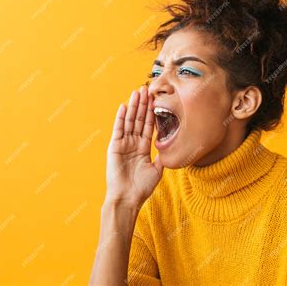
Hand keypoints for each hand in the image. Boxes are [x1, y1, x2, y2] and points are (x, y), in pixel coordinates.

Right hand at [105, 85, 163, 207]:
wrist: (127, 198)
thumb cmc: (141, 188)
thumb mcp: (157, 170)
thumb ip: (162, 157)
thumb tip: (172, 147)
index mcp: (143, 148)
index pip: (149, 126)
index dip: (152, 113)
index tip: (156, 100)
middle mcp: (133, 143)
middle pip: (139, 120)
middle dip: (143, 104)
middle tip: (147, 89)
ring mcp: (123, 144)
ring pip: (129, 121)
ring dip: (133, 106)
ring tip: (137, 92)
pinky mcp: (114, 146)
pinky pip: (118, 129)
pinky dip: (121, 117)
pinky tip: (124, 106)